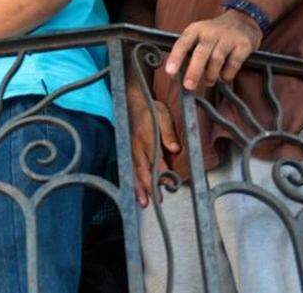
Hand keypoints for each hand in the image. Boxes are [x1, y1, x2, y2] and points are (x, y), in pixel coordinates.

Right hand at [127, 88, 178, 207]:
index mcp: (147, 137)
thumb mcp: (163, 115)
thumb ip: (168, 132)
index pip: (155, 159)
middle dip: (148, 187)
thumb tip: (175, 149)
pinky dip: (132, 181)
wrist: (131, 99)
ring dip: (138, 188)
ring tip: (143, 203)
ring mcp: (130, 148)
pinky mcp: (128, 149)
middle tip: (154, 201)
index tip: (168, 184)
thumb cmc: (149, 107)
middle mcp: (137, 145)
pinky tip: (136, 191)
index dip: (161, 173)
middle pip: (142, 169)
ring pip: (134, 171)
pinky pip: (129, 168)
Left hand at [165, 10, 262, 90]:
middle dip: (193, 72)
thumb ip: (189, 51)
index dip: (175, 58)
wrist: (242, 20)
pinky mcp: (243, 45)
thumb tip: (177, 74)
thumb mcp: (199, 35)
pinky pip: (233, 63)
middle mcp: (211, 32)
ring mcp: (228, 37)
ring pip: (216, 59)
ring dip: (211, 75)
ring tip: (208, 81)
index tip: (170, 72)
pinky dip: (227, 74)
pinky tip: (224, 77)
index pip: (183, 43)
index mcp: (196, 29)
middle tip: (189, 86)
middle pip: (201, 53)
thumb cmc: (214, 33)